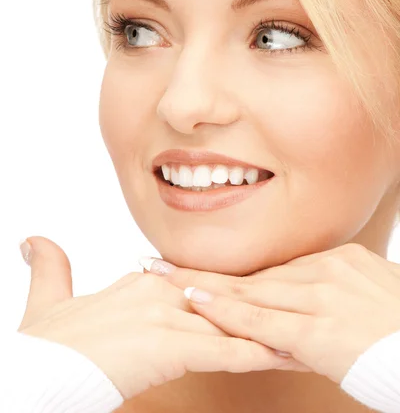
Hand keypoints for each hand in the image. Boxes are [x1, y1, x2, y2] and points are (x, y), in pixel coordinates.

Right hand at [17, 236, 291, 402]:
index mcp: (142, 283)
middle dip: (259, 308)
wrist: (39, 368)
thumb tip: (35, 240)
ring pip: (230, 323)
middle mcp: (160, 293)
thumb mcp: (47, 300)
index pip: (199, 286)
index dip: (229, 294)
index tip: (256, 294)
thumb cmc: (48, 344)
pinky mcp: (170, 346)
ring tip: (301, 332)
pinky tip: (282, 356)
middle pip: (222, 300)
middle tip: (294, 307)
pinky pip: (224, 351)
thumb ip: (50, 266)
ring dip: (268, 331)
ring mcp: (167, 317)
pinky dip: (255, 354)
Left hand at [139, 243, 399, 383]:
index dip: (235, 272)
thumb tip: (294, 321)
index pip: (275, 271)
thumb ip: (328, 302)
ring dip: (202, 286)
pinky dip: (225, 311)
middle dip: (206, 271)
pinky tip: (196, 302)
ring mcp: (320, 300)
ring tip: (163, 278)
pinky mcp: (317, 331)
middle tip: (164, 263)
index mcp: (338, 261)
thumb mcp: (368, 298)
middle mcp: (326, 272)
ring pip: (250, 291)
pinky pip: (261, 321)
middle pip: (254, 274)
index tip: (205, 267)